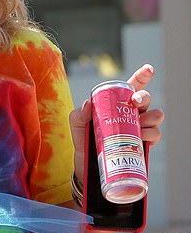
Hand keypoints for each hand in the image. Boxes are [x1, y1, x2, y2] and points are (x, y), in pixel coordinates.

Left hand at [69, 64, 163, 182]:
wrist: (87, 163)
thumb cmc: (83, 138)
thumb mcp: (77, 124)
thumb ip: (79, 114)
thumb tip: (88, 104)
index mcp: (117, 103)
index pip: (132, 86)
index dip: (143, 76)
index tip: (149, 69)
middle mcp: (131, 113)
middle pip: (146, 99)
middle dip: (144, 98)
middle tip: (134, 103)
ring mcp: (139, 127)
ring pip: (155, 116)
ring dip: (150, 118)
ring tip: (139, 125)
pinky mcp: (143, 143)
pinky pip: (155, 135)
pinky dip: (151, 134)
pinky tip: (142, 136)